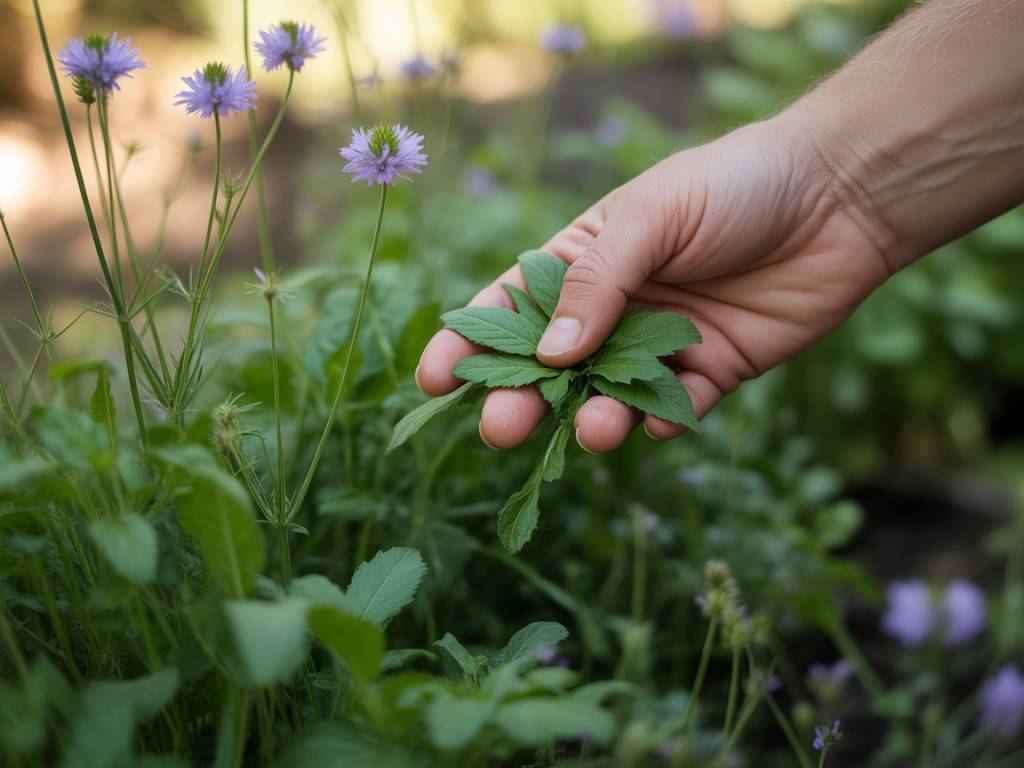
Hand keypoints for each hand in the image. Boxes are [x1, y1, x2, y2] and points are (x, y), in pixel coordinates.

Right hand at [416, 116, 892, 452]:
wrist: (840, 198)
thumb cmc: (734, 186)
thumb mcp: (654, 216)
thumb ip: (598, 283)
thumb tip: (548, 355)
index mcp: (584, 258)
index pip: (510, 305)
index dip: (470, 343)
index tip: (435, 383)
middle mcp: (615, 307)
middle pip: (553, 366)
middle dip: (521, 398)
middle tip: (500, 429)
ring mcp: (661, 343)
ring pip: (610, 395)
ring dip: (593, 418)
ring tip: (593, 429)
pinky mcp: (711, 372)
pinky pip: (675, 410)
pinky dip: (660, 423)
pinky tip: (654, 425)